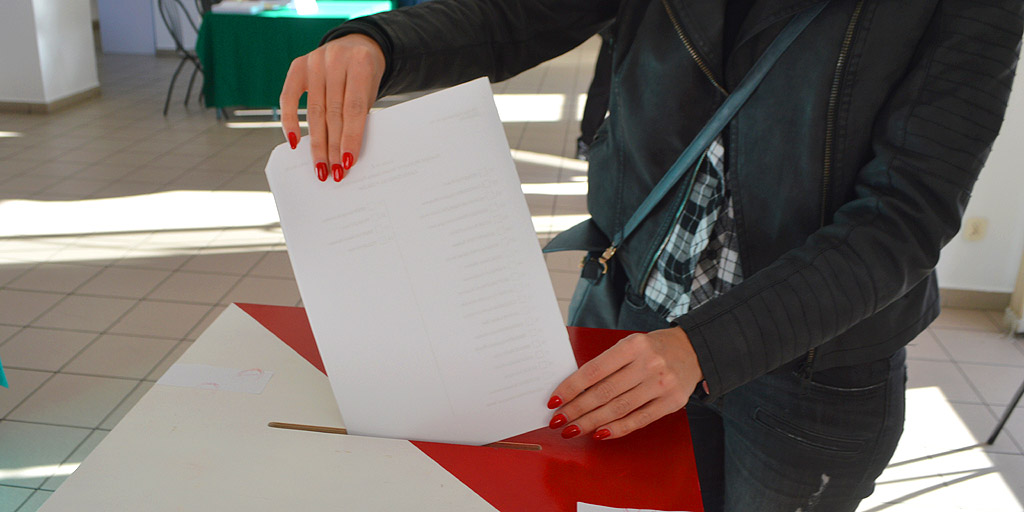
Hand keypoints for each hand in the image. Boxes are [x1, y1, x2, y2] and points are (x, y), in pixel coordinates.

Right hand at [280, 34, 385, 181]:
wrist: (356, 45)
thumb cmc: (365, 75)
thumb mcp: (371, 90)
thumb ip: (359, 114)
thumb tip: (345, 153)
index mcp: (360, 63)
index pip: (354, 108)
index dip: (351, 137)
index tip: (348, 162)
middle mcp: (335, 59)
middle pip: (333, 112)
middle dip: (333, 146)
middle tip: (334, 172)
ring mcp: (314, 61)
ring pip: (314, 111)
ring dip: (317, 143)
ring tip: (320, 166)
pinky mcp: (298, 66)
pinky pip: (288, 98)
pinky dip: (290, 121)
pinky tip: (295, 142)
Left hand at [547, 327, 703, 439]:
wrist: (693, 350)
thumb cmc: (653, 349)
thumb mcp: (630, 346)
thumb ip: (607, 365)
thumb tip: (575, 391)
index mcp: (633, 345)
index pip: (594, 370)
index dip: (571, 388)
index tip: (554, 401)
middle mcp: (649, 364)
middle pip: (604, 392)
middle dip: (576, 409)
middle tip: (558, 421)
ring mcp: (662, 384)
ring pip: (619, 409)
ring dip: (591, 422)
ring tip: (573, 430)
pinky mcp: (672, 402)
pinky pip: (639, 420)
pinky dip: (617, 429)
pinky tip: (599, 433)